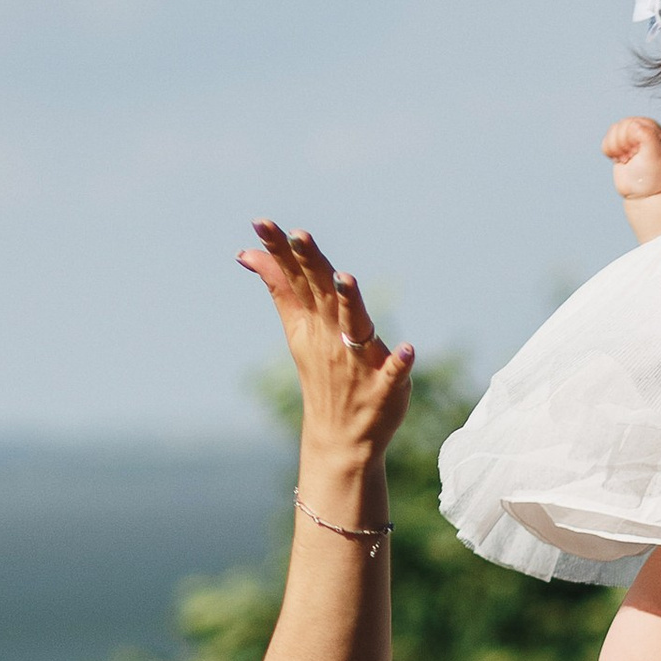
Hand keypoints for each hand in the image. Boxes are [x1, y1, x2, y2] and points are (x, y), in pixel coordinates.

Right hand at [238, 224, 412, 463]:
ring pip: (354, 328)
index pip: (297, 279)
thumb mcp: (298, 331)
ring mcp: (358, 363)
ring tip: (345, 279)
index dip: (281, 250)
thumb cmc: (323, 376)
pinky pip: (392, 374)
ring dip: (349, 304)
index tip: (262, 222)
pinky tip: (409, 350)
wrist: (339, 437)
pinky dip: (399, 364)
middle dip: (311, 265)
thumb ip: (281, 288)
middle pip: (321, 295)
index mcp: (314, 322)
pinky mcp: (384, 388)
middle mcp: (333, 338)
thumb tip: (250, 253)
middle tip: (300, 236)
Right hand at [601, 116, 660, 199]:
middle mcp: (645, 132)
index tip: (636, 152)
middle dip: (622, 143)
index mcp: (656, 132)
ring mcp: (632, 139)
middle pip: (623, 125)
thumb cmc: (651, 178)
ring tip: (626, 160)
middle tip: (631, 157)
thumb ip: (647, 137)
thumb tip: (634, 124)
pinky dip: (609, 151)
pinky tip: (620, 160)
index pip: (635, 123)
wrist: (643, 196)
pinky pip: (607, 140)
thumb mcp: (653, 156)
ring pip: (614, 131)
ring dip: (615, 147)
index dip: (631, 138)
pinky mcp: (620, 147)